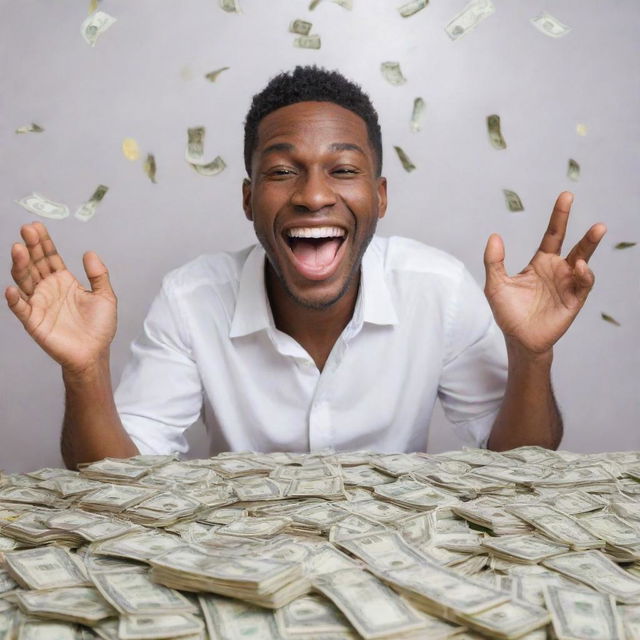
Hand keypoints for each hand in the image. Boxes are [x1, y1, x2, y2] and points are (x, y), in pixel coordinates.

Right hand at [5, 222, 116, 372]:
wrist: (95, 353)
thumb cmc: (99, 327)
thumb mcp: (105, 297)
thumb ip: (99, 275)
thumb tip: (89, 253)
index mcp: (64, 281)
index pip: (50, 257)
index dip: (43, 242)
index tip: (36, 226)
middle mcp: (48, 289)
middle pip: (35, 264)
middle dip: (30, 247)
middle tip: (27, 230)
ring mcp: (39, 304)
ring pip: (25, 281)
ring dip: (20, 265)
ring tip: (18, 249)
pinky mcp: (34, 322)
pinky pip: (21, 309)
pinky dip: (15, 299)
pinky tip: (12, 289)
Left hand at [483, 192, 605, 354]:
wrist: (518, 339)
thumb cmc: (508, 312)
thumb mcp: (496, 284)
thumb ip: (494, 261)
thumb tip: (494, 236)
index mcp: (540, 263)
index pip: (553, 235)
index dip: (559, 216)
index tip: (567, 196)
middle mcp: (558, 270)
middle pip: (575, 245)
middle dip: (585, 231)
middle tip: (594, 215)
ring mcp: (567, 285)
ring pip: (584, 261)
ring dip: (590, 246)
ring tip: (597, 229)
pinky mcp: (574, 300)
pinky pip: (583, 284)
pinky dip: (584, 274)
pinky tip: (578, 266)